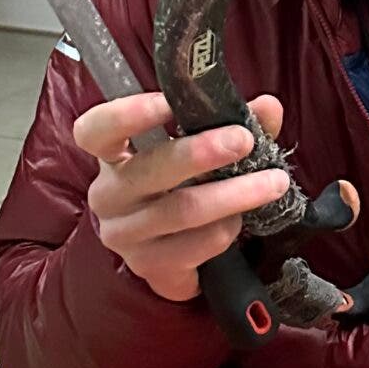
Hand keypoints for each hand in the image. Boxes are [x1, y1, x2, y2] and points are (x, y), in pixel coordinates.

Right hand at [75, 91, 294, 303]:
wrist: (172, 253)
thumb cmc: (183, 186)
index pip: (96, 131)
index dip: (127, 114)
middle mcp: (109, 195)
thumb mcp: (201, 150)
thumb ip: (231, 124)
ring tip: (272, 182)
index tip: (168, 103)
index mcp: (112, 155)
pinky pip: (195, 245)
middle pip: (148, 170)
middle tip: (243, 140)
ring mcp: (125, 234)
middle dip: (200, 152)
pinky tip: (242, 219)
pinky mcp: (149, 265)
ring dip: (233, 194)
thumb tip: (268, 106)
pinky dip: (226, 229)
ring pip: (181, 210)